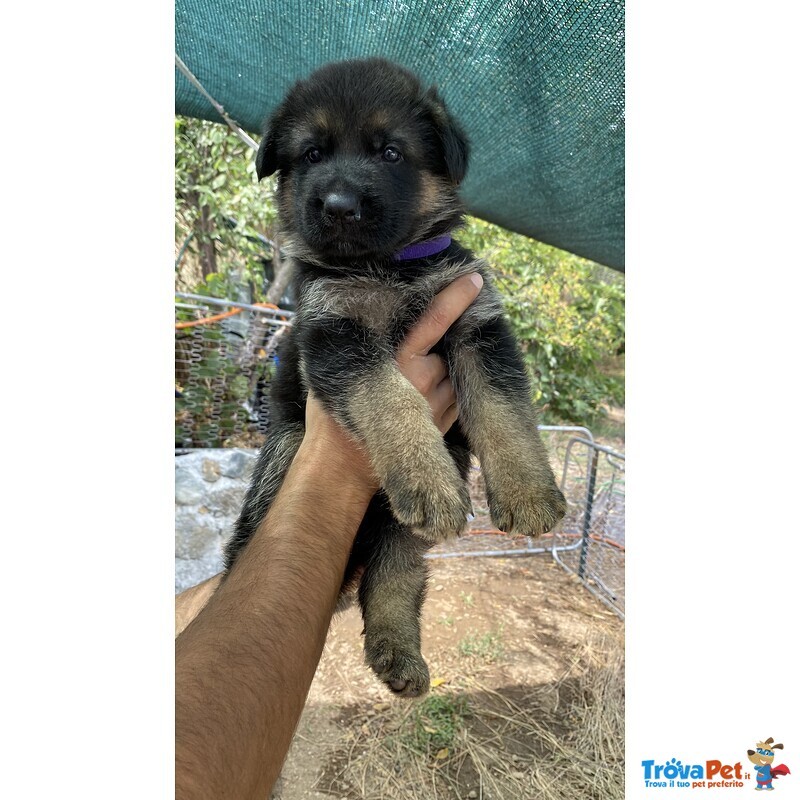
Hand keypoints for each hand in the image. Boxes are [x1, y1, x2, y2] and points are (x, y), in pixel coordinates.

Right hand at [300, 272, 483, 485]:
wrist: (343, 465)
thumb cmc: (333, 414)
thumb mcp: (336, 369)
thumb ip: (356, 344)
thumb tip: (355, 314)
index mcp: (398, 361)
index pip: (434, 321)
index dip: (456, 298)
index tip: (475, 279)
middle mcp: (421, 379)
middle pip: (446, 350)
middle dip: (438, 350)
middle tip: (418, 357)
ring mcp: (436, 404)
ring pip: (453, 374)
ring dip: (442, 372)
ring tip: (415, 382)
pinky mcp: (442, 425)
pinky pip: (455, 399)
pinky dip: (447, 393)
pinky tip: (424, 398)